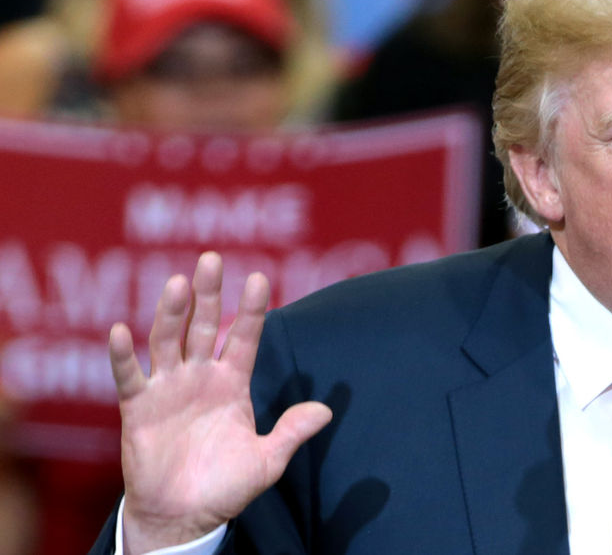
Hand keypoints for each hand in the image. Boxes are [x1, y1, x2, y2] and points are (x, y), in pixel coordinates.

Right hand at [109, 253, 331, 553]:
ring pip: (167, 340)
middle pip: (204, 326)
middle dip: (208, 294)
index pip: (244, 337)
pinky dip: (123, 355)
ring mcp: (168, 388)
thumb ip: (292, 432)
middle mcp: (199, 377)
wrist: (183, 517)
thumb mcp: (267, 461)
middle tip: (211, 258)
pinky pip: (129, 376)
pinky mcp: (138, 408)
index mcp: (232, 383)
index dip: (251, 310)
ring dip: (170, 312)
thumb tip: (327, 411)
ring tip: (177, 282)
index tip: (259, 277)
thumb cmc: (225, 488)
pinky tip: (122, 330)